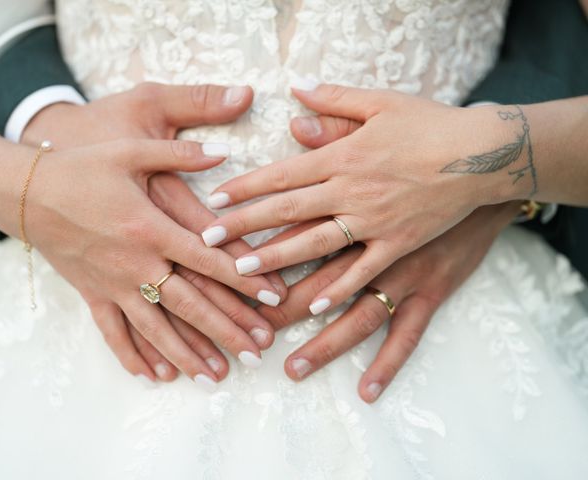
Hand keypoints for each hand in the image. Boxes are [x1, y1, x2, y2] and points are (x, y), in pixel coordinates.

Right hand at [23, 83, 285, 383]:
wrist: (25, 192)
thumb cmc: (80, 167)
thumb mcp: (130, 149)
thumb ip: (179, 154)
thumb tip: (224, 151)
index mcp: (151, 228)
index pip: (208, 260)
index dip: (244, 278)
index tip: (272, 298)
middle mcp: (136, 263)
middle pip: (190, 303)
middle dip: (226, 329)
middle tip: (257, 352)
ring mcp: (112, 284)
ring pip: (157, 328)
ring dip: (189, 353)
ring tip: (217, 375)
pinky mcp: (92, 294)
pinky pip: (114, 332)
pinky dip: (134, 355)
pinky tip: (155, 377)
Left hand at [202, 85, 529, 315]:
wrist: (482, 152)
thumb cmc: (429, 124)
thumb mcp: (381, 102)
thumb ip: (334, 98)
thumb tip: (295, 90)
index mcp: (343, 156)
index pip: (282, 174)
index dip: (245, 188)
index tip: (214, 202)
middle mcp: (352, 191)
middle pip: (288, 211)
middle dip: (244, 227)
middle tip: (207, 242)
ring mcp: (375, 222)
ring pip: (317, 245)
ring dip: (277, 260)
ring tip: (243, 274)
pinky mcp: (400, 245)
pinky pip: (365, 271)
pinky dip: (340, 288)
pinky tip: (314, 306)